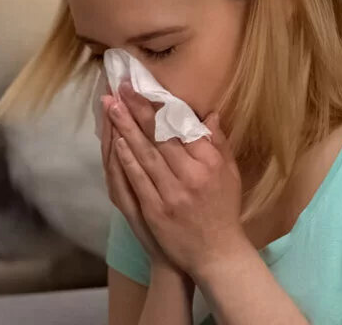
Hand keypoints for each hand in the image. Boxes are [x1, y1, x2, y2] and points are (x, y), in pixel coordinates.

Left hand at [106, 82, 249, 279]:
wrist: (216, 253)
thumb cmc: (223, 210)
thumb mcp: (229, 174)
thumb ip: (217, 143)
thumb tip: (209, 114)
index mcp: (209, 164)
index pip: (181, 128)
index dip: (160, 107)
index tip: (145, 88)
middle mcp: (190, 177)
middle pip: (159, 137)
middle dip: (137, 110)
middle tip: (120, 88)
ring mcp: (171, 194)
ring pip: (145, 155)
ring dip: (126, 129)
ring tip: (111, 106)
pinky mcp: (155, 211)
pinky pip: (137, 180)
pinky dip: (126, 160)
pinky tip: (116, 141)